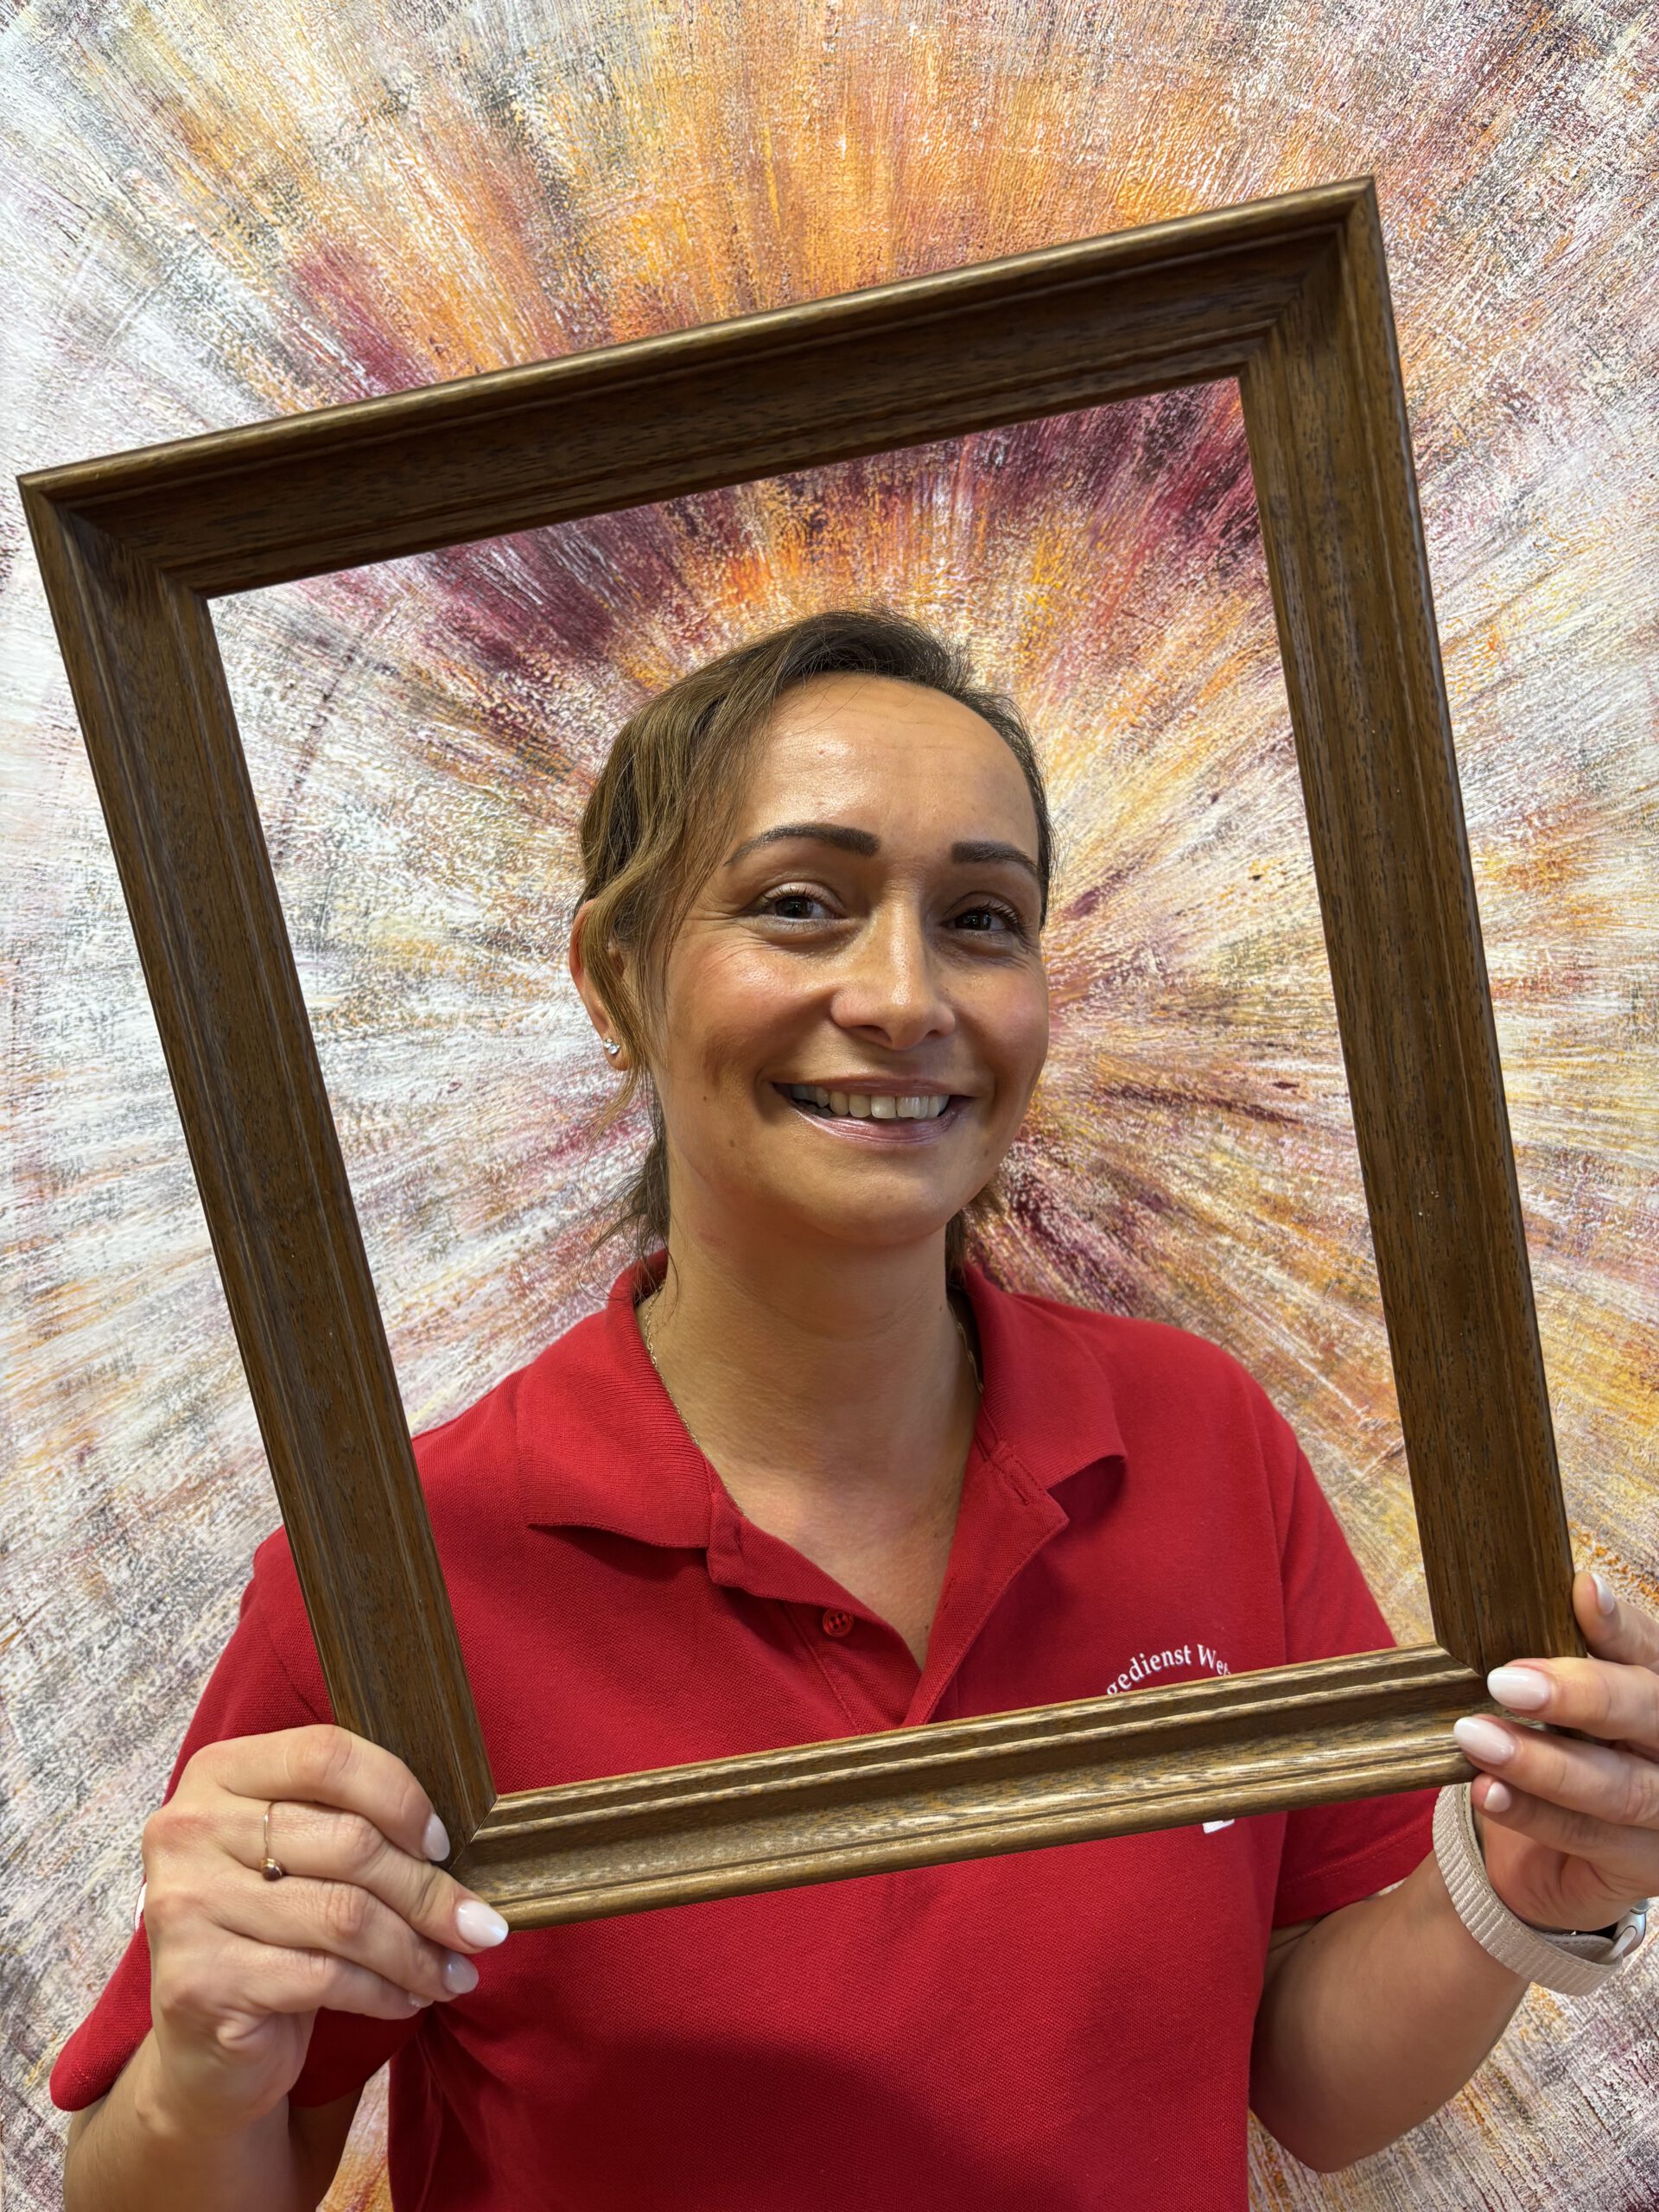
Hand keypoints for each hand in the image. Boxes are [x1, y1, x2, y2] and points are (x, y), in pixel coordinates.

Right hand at [140, 1725, 508, 2132]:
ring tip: (457, 1969)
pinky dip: (385, 1989)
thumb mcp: (296, 1858)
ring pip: (344, 1915)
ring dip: (417, 1949)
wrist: (202, 2051)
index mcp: (218, 1773)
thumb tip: (460, 1841)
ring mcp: (186, 1906)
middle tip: (479, 1925)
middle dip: (428, 1890)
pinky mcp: (199, 1981)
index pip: (325, 1755)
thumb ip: (348, 1824)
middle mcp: (189, 1829)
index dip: (398, 1795)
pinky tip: (412, 1997)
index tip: (443, 1843)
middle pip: (347, 1842)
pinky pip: (325, 1976)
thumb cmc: (267, 1934)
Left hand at [1453, 1571, 1658, 1932]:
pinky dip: (1534, 1813)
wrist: (1550, 1856)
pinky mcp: (1646, 1867)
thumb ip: (1558, 1655)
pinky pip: (1590, 1837)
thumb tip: (1559, 1594)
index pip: (1651, 1651)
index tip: (1582, 1592)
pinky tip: (1487, 1791)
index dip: (1620, 1626)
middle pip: (1649, 1713)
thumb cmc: (1558, 1750)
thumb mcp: (1557, 1700)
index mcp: (1658, 1691)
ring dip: (1540, 1762)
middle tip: (1506, 1681)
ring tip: (1475, 1737)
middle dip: (1581, 1694)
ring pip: (1618, 1786)